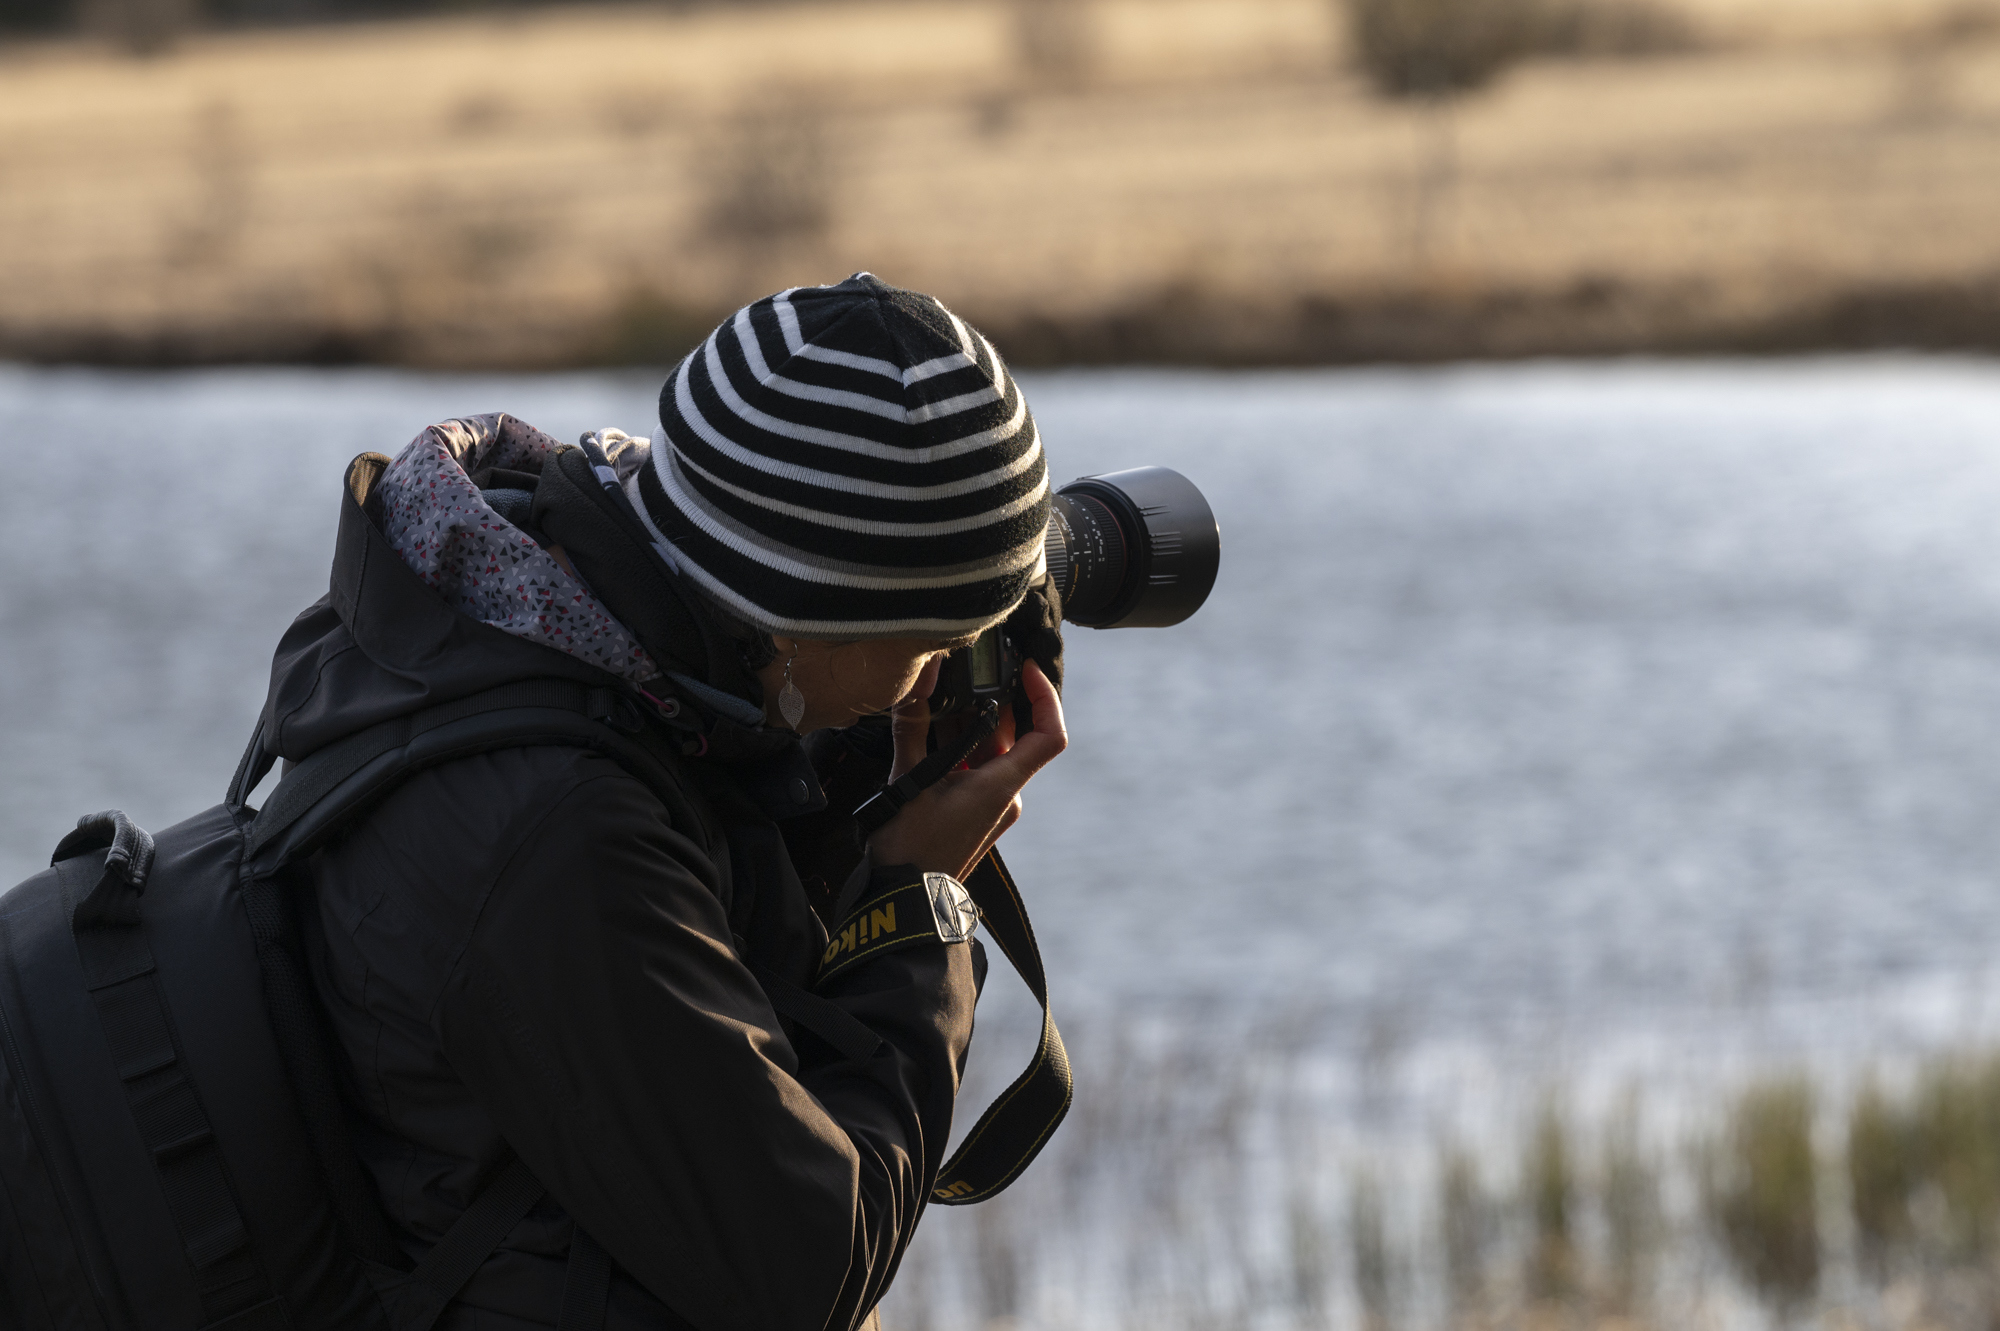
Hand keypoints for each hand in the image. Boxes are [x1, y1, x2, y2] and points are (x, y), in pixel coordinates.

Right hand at [866, 659, 1066, 881]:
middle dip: (994, 699)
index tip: (1025, 668)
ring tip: (943, 693)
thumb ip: (914, 723)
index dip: (1046, 696)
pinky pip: (978, 768)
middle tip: (970, 670)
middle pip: (1016, 735)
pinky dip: (961, 744)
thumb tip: (922, 674)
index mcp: (1002, 785)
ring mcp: (992, 805)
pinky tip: (933, 727)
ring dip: (971, 720)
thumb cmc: (909, 846)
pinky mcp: (975, 812)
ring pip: (992, 750)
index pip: (1050, 735)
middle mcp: (1006, 794)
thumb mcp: (907, 778)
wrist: (902, 898)